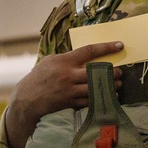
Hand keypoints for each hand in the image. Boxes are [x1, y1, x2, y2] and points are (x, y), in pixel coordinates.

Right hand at [5, 41, 122, 147]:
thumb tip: (85, 55)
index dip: (106, 47)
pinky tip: (106, 96)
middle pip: (97, 71)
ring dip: (110, 87)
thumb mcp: (50, 61)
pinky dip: (100, 98)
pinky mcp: (70, 103)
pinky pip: (90, 100)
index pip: (89, 51)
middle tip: (119, 72)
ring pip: (96, 88)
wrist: (27, 99)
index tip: (119, 45)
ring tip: (117, 85)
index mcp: (64, 61)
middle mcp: (68, 75)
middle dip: (112, 72)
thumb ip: (67, 58)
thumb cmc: (38, 77)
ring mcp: (70, 90)